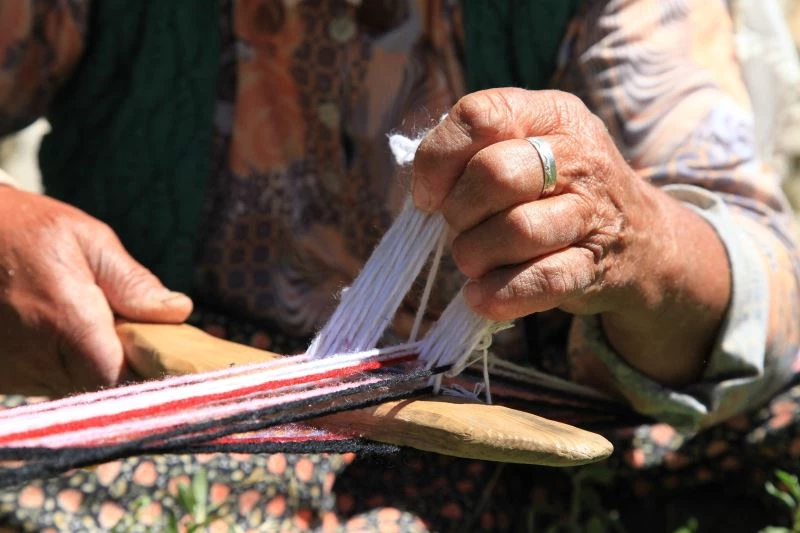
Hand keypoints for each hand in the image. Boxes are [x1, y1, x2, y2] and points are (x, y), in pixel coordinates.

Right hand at [0, 187, 192, 394]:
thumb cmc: (28, 229)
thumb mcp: (88, 240)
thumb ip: (132, 282)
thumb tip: (178, 311)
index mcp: (64, 318)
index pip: (118, 375)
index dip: (144, 370)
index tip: (158, 351)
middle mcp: (33, 354)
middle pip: (98, 387)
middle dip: (119, 366)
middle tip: (122, 330)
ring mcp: (10, 371)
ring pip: (71, 389)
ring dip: (88, 366)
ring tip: (84, 325)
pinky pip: (43, 385)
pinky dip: (59, 366)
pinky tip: (54, 335)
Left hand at [412, 89, 729, 385]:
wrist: (640, 239)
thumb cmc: (557, 191)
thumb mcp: (525, 149)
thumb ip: (472, 154)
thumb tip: (425, 192)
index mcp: (550, 114)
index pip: (480, 116)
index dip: (439, 159)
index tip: (429, 195)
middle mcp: (577, 155)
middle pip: (494, 174)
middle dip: (460, 211)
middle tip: (461, 228)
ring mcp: (591, 212)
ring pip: (517, 230)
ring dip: (476, 254)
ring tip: (474, 261)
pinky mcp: (595, 266)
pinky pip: (542, 280)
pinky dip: (500, 294)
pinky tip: (481, 296)